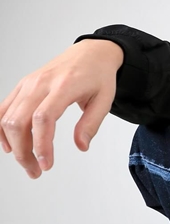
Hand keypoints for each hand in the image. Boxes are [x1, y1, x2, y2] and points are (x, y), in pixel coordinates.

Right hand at [0, 38, 123, 178]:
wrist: (90, 53)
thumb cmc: (98, 75)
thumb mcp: (105, 100)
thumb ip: (92, 124)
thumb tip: (81, 146)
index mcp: (63, 86)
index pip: (43, 118)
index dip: (41, 144)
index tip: (46, 164)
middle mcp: (40, 83)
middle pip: (18, 121)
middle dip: (23, 151)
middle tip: (36, 171)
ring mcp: (28, 84)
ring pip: (6, 117)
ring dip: (12, 144)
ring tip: (28, 162)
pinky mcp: (22, 86)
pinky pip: (3, 108)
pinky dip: (1, 129)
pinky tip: (10, 145)